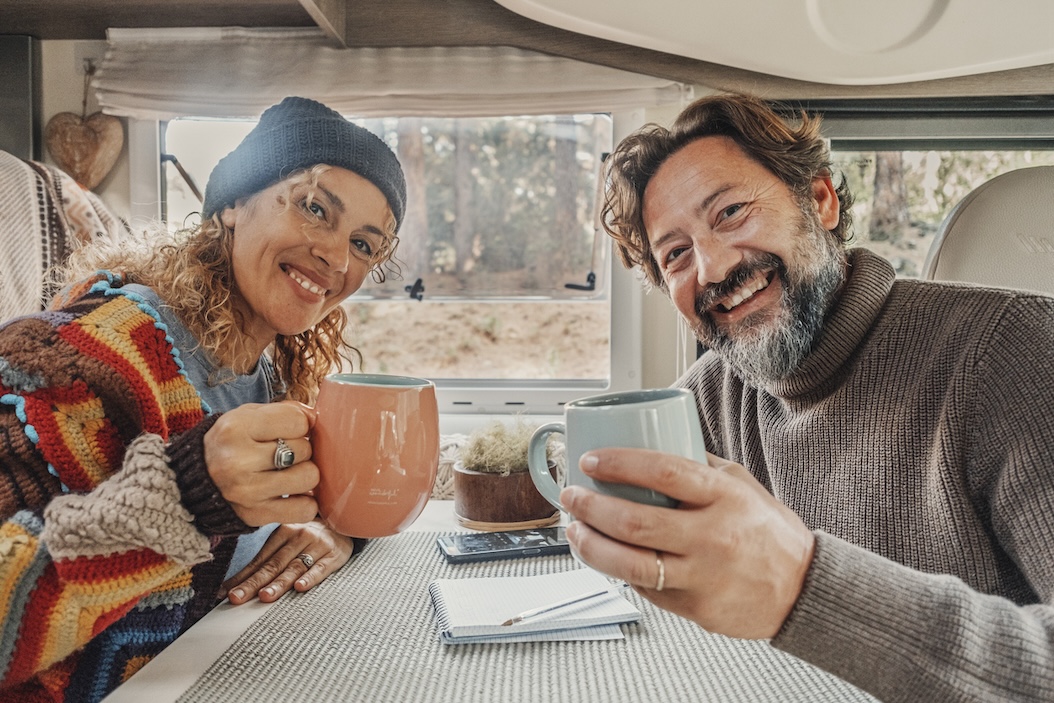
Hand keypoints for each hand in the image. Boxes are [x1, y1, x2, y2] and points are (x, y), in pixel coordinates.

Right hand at [204, 400, 319, 525]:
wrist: (198, 480)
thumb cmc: (232, 443)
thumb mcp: (248, 416)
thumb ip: (285, 411)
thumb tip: (315, 418)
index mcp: (236, 428)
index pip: (298, 422)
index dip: (300, 425)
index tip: (289, 431)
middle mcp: (238, 461)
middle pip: (304, 449)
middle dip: (301, 450)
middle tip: (284, 453)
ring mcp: (247, 492)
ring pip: (309, 477)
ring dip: (304, 474)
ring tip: (288, 472)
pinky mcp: (256, 516)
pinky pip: (305, 509)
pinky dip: (305, 502)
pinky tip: (292, 494)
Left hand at [221, 521, 354, 603]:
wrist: (346, 518)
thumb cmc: (310, 535)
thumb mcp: (288, 539)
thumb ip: (266, 560)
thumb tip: (233, 586)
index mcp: (283, 532)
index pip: (260, 560)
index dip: (242, 577)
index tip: (225, 594)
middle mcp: (299, 536)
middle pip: (274, 564)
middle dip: (254, 583)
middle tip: (237, 598)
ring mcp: (317, 545)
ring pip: (295, 567)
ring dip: (279, 583)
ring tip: (265, 596)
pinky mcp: (335, 554)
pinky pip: (322, 567)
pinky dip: (311, 577)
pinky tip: (301, 587)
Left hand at [561, 448, 814, 639]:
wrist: (803, 590)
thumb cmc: (770, 533)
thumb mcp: (743, 485)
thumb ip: (700, 467)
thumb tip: (653, 443)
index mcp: (725, 497)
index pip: (664, 471)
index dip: (620, 463)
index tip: (591, 460)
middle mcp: (713, 537)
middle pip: (635, 522)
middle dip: (591, 507)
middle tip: (571, 495)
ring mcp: (702, 576)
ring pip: (629, 564)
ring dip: (590, 546)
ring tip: (573, 530)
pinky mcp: (695, 608)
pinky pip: (645, 589)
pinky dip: (617, 571)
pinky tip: (603, 557)